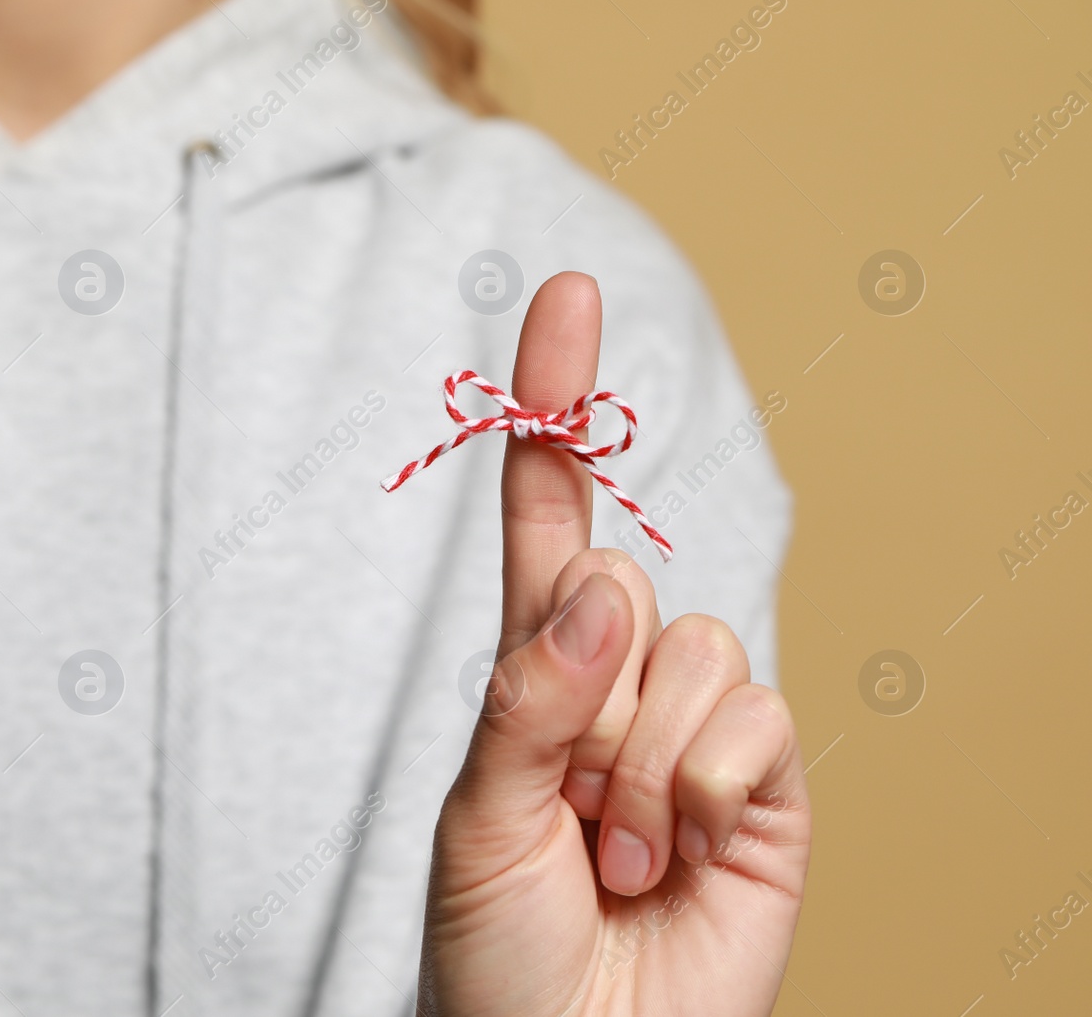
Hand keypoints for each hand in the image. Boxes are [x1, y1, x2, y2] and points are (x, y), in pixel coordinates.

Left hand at [418, 273, 810, 1015]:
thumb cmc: (500, 949)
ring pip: (691, 645)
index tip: (563, 297)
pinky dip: (702, 790)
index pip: (547, 512)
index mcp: (534, 669)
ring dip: (638, 763)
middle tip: (564, 804)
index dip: (554, 407)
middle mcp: (618, 677)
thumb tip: (602, 582)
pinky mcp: (768, 778)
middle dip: (582, 696)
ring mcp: (696, 724)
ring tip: (615, 849)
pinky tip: (677, 856)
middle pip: (618, 578)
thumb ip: (527, 698)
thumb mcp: (478, 819)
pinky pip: (752, 715)